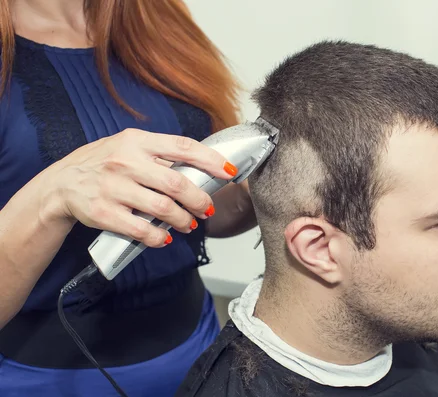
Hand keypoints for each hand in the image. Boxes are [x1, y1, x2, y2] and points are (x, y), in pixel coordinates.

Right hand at [44, 129, 236, 247]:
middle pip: (177, 183)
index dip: (210, 160)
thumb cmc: (104, 164)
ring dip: (184, 220)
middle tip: (208, 208)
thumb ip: (160, 154)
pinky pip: (141, 229)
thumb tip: (201, 167)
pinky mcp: (103, 213)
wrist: (61, 184)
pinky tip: (166, 238)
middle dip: (200, 199)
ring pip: (163, 208)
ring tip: (190, 224)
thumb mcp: (129, 147)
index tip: (228, 172)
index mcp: (137, 142)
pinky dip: (159, 237)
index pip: (182, 147)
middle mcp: (125, 162)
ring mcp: (113, 188)